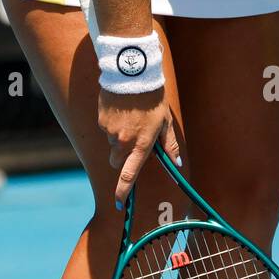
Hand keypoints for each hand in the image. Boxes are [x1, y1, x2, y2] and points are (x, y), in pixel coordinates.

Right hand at [98, 87, 179, 208]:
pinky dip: (112, 123)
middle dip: (122, 156)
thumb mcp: (165, 122)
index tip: (119, 202)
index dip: (123, 190)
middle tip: (133, 140)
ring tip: (130, 117)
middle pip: (116, 161)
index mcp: (141, 144)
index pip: (129, 174)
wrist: (134, 75)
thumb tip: (177, 163)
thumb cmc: (153, 100)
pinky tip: (121, 110)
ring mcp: (110, 132)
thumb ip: (168, 145)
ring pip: (112, 143)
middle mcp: (123, 141)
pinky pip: (105, 129)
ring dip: (119, 136)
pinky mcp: (101, 121)